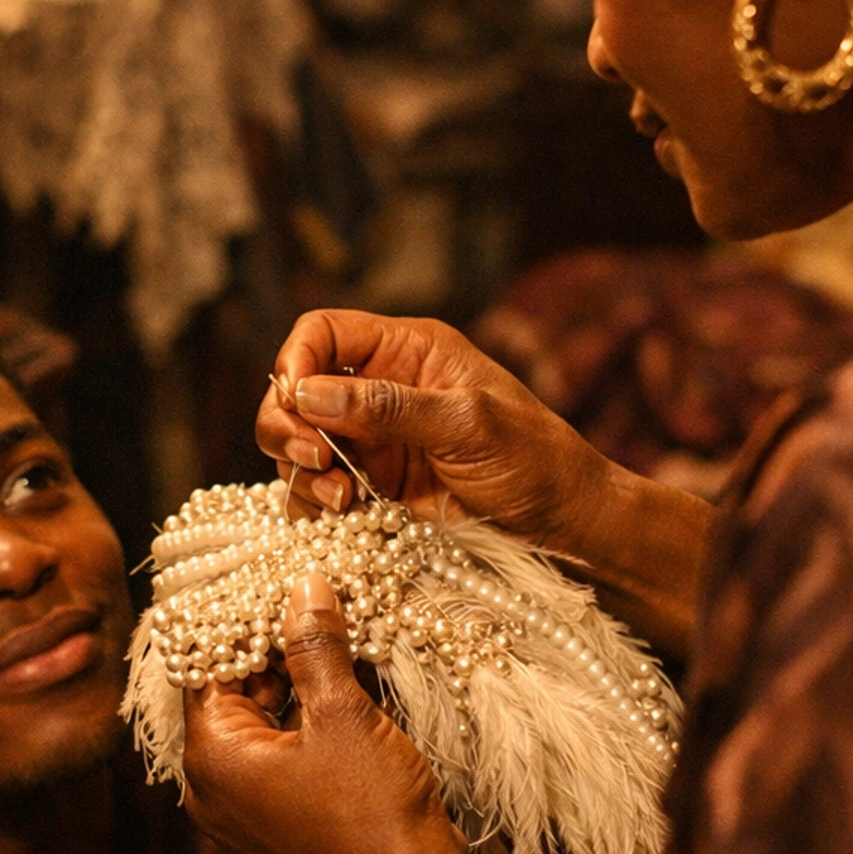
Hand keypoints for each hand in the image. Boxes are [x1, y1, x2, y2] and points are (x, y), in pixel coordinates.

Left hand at [184, 574, 576, 853]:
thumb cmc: (373, 810)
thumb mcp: (344, 713)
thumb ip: (314, 645)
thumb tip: (303, 586)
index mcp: (212, 757)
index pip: (206, 667)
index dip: (242, 624)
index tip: (280, 592)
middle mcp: (207, 792)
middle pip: (228, 699)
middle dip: (270, 657)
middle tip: (316, 614)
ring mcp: (235, 820)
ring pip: (251, 733)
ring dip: (288, 694)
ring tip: (335, 653)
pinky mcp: (266, 837)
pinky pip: (267, 769)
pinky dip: (294, 734)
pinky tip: (338, 706)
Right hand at [261, 309, 594, 549]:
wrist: (563, 520)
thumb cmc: (534, 458)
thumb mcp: (468, 424)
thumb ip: (389, 407)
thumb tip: (309, 392)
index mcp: (407, 350)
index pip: (323, 333)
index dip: (296, 361)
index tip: (295, 400)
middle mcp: (380, 389)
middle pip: (295, 390)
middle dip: (288, 424)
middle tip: (316, 459)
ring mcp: (372, 440)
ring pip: (297, 443)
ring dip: (301, 471)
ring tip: (340, 498)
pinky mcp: (372, 487)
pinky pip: (316, 491)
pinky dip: (313, 505)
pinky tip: (343, 517)